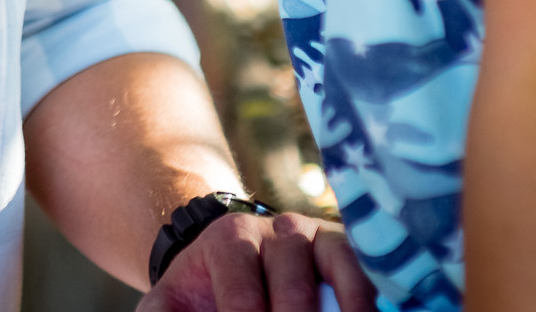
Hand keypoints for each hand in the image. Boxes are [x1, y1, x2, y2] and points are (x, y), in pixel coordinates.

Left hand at [137, 209, 375, 311]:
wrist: (230, 254)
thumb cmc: (201, 291)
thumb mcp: (170, 303)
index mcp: (228, 242)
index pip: (241, 295)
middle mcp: (276, 231)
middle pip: (291, 288)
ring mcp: (314, 236)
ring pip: (334, 271)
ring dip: (339, 311)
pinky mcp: (345, 248)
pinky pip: (363, 268)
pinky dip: (365, 298)